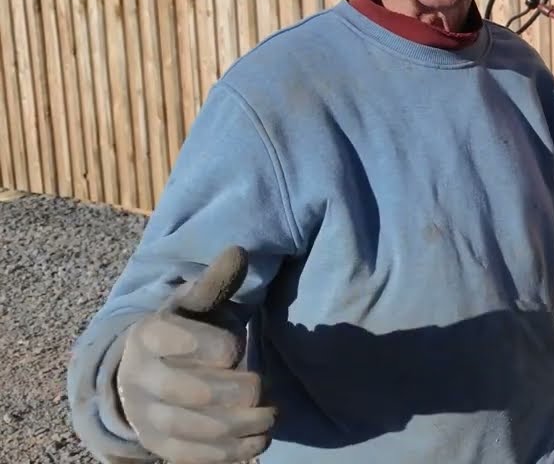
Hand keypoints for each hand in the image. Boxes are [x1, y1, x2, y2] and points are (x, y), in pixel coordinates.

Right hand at [115, 245, 275, 463]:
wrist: (144, 374)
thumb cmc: (183, 331)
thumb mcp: (195, 303)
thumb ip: (216, 282)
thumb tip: (239, 251)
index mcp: (148, 335)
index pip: (179, 339)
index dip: (216, 346)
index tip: (236, 348)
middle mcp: (140, 378)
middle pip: (193, 391)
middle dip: (239, 390)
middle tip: (263, 385)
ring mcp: (147, 416)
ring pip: (196, 428)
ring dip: (243, 424)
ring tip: (272, 414)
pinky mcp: (161, 446)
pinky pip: (197, 456)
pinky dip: (233, 451)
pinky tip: (260, 439)